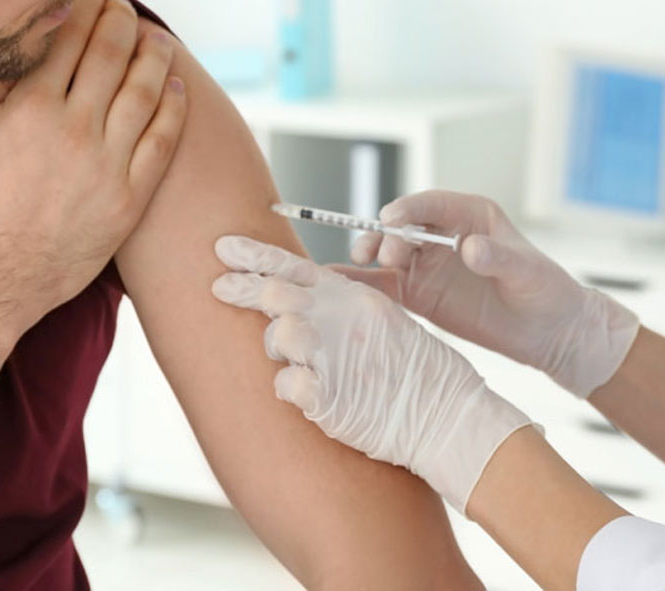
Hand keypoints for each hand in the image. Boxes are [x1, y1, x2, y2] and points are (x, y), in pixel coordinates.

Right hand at [0, 0, 187, 338]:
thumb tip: (19, 39)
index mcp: (29, 109)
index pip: (68, 40)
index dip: (85, 12)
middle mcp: (75, 130)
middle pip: (111, 57)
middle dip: (122, 23)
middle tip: (126, 9)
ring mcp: (109, 164)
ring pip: (144, 92)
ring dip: (155, 57)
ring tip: (159, 37)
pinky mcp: (132, 196)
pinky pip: (163, 142)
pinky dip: (175, 109)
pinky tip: (179, 87)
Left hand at [212, 236, 533, 514]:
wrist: (447, 416)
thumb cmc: (417, 370)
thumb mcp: (384, 319)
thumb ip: (342, 304)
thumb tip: (296, 297)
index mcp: (355, 297)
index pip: (296, 266)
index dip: (254, 255)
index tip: (222, 248)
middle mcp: (342, 320)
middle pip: (274, 293)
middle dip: (241, 288)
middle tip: (218, 287)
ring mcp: (334, 358)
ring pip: (276, 336)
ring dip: (276, 346)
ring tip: (296, 358)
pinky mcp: (329, 399)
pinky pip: (284, 385)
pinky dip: (288, 388)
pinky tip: (306, 393)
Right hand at [341, 191, 638, 397]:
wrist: (549, 332)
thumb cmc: (545, 290)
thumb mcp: (527, 271)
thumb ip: (498, 257)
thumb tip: (470, 248)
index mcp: (470, 215)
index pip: (432, 204)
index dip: (409, 209)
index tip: (392, 218)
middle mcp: (443, 236)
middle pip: (403, 227)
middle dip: (388, 235)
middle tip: (384, 254)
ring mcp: (428, 265)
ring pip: (388, 252)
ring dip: (370, 253)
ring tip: (361, 263)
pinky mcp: (420, 295)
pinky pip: (386, 286)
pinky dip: (364, 285)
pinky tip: (342, 287)